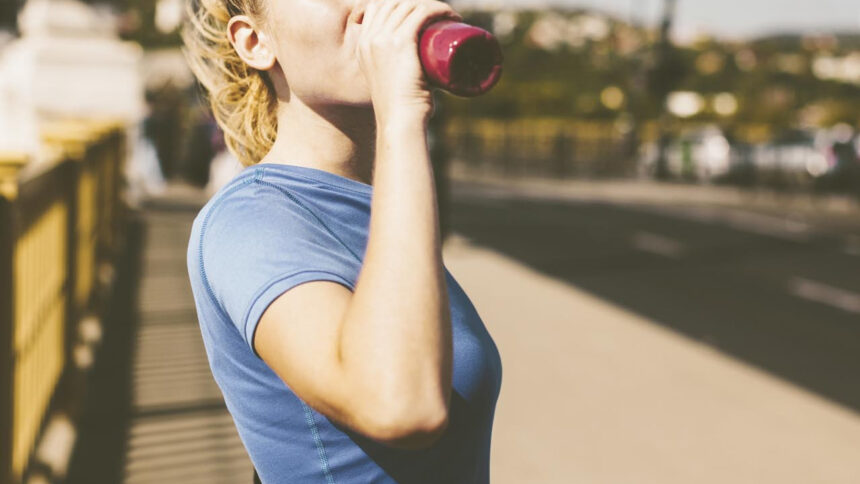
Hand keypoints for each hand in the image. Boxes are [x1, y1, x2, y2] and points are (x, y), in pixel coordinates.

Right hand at [354, 0, 461, 122]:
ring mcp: (383, 39)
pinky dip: (438, 9)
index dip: (401, 3)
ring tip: (450, 17)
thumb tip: (424, 74)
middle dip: (418, 2)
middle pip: (394, 2)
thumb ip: (400, 76)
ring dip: (433, 5)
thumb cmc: (401, 112)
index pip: (377, 7)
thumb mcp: (392, 86)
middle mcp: (369, 38)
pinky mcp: (400, 43)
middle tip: (441, 16)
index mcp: (363, 46)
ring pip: (409, 5)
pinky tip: (449, 14)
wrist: (399, 122)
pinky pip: (421, 13)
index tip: (423, 13)